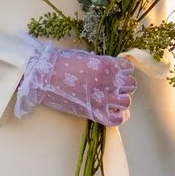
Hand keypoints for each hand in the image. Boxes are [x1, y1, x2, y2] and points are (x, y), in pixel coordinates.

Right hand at [15, 44, 136, 126]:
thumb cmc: (61, 63)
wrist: (44, 77)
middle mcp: (107, 81)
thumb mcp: (85, 56)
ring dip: (121, 100)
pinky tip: (113, 112)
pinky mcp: (93, 113)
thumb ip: (101, 62)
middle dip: (124, 86)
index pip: (128, 68)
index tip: (118, 73)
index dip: (124, 71)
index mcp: (106, 64)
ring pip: (126, 101)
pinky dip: (119, 117)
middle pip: (130, 85)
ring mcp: (101, 98)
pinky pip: (116, 119)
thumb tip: (110, 67)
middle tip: (114, 87)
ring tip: (112, 99)